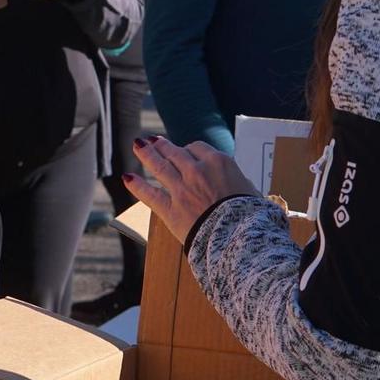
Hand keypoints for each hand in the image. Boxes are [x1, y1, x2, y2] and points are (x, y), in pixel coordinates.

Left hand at [121, 135, 258, 244]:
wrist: (240, 238)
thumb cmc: (252, 217)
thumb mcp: (253, 192)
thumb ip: (240, 183)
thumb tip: (242, 186)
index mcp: (218, 163)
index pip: (198, 148)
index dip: (189, 149)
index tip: (185, 151)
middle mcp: (197, 171)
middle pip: (175, 152)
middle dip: (163, 146)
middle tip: (154, 141)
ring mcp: (181, 189)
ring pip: (159, 166)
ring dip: (147, 154)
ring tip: (138, 145)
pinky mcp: (170, 209)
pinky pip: (149, 194)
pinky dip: (136, 186)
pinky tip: (127, 177)